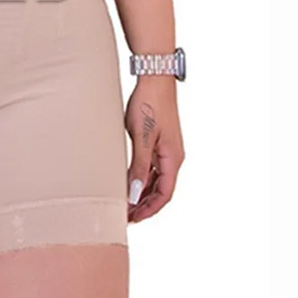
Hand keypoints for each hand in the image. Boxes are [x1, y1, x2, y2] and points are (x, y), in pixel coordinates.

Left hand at [124, 76, 184, 221]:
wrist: (154, 79)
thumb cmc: (149, 104)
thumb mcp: (141, 137)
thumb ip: (139, 166)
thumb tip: (134, 193)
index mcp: (173, 158)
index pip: (165, 194)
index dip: (150, 209)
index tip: (133, 219)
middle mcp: (173, 157)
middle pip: (161, 189)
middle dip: (144, 204)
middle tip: (125, 215)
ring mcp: (167, 149)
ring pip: (156, 179)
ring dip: (142, 192)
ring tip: (124, 201)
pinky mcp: (159, 141)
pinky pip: (152, 166)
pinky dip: (142, 177)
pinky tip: (129, 181)